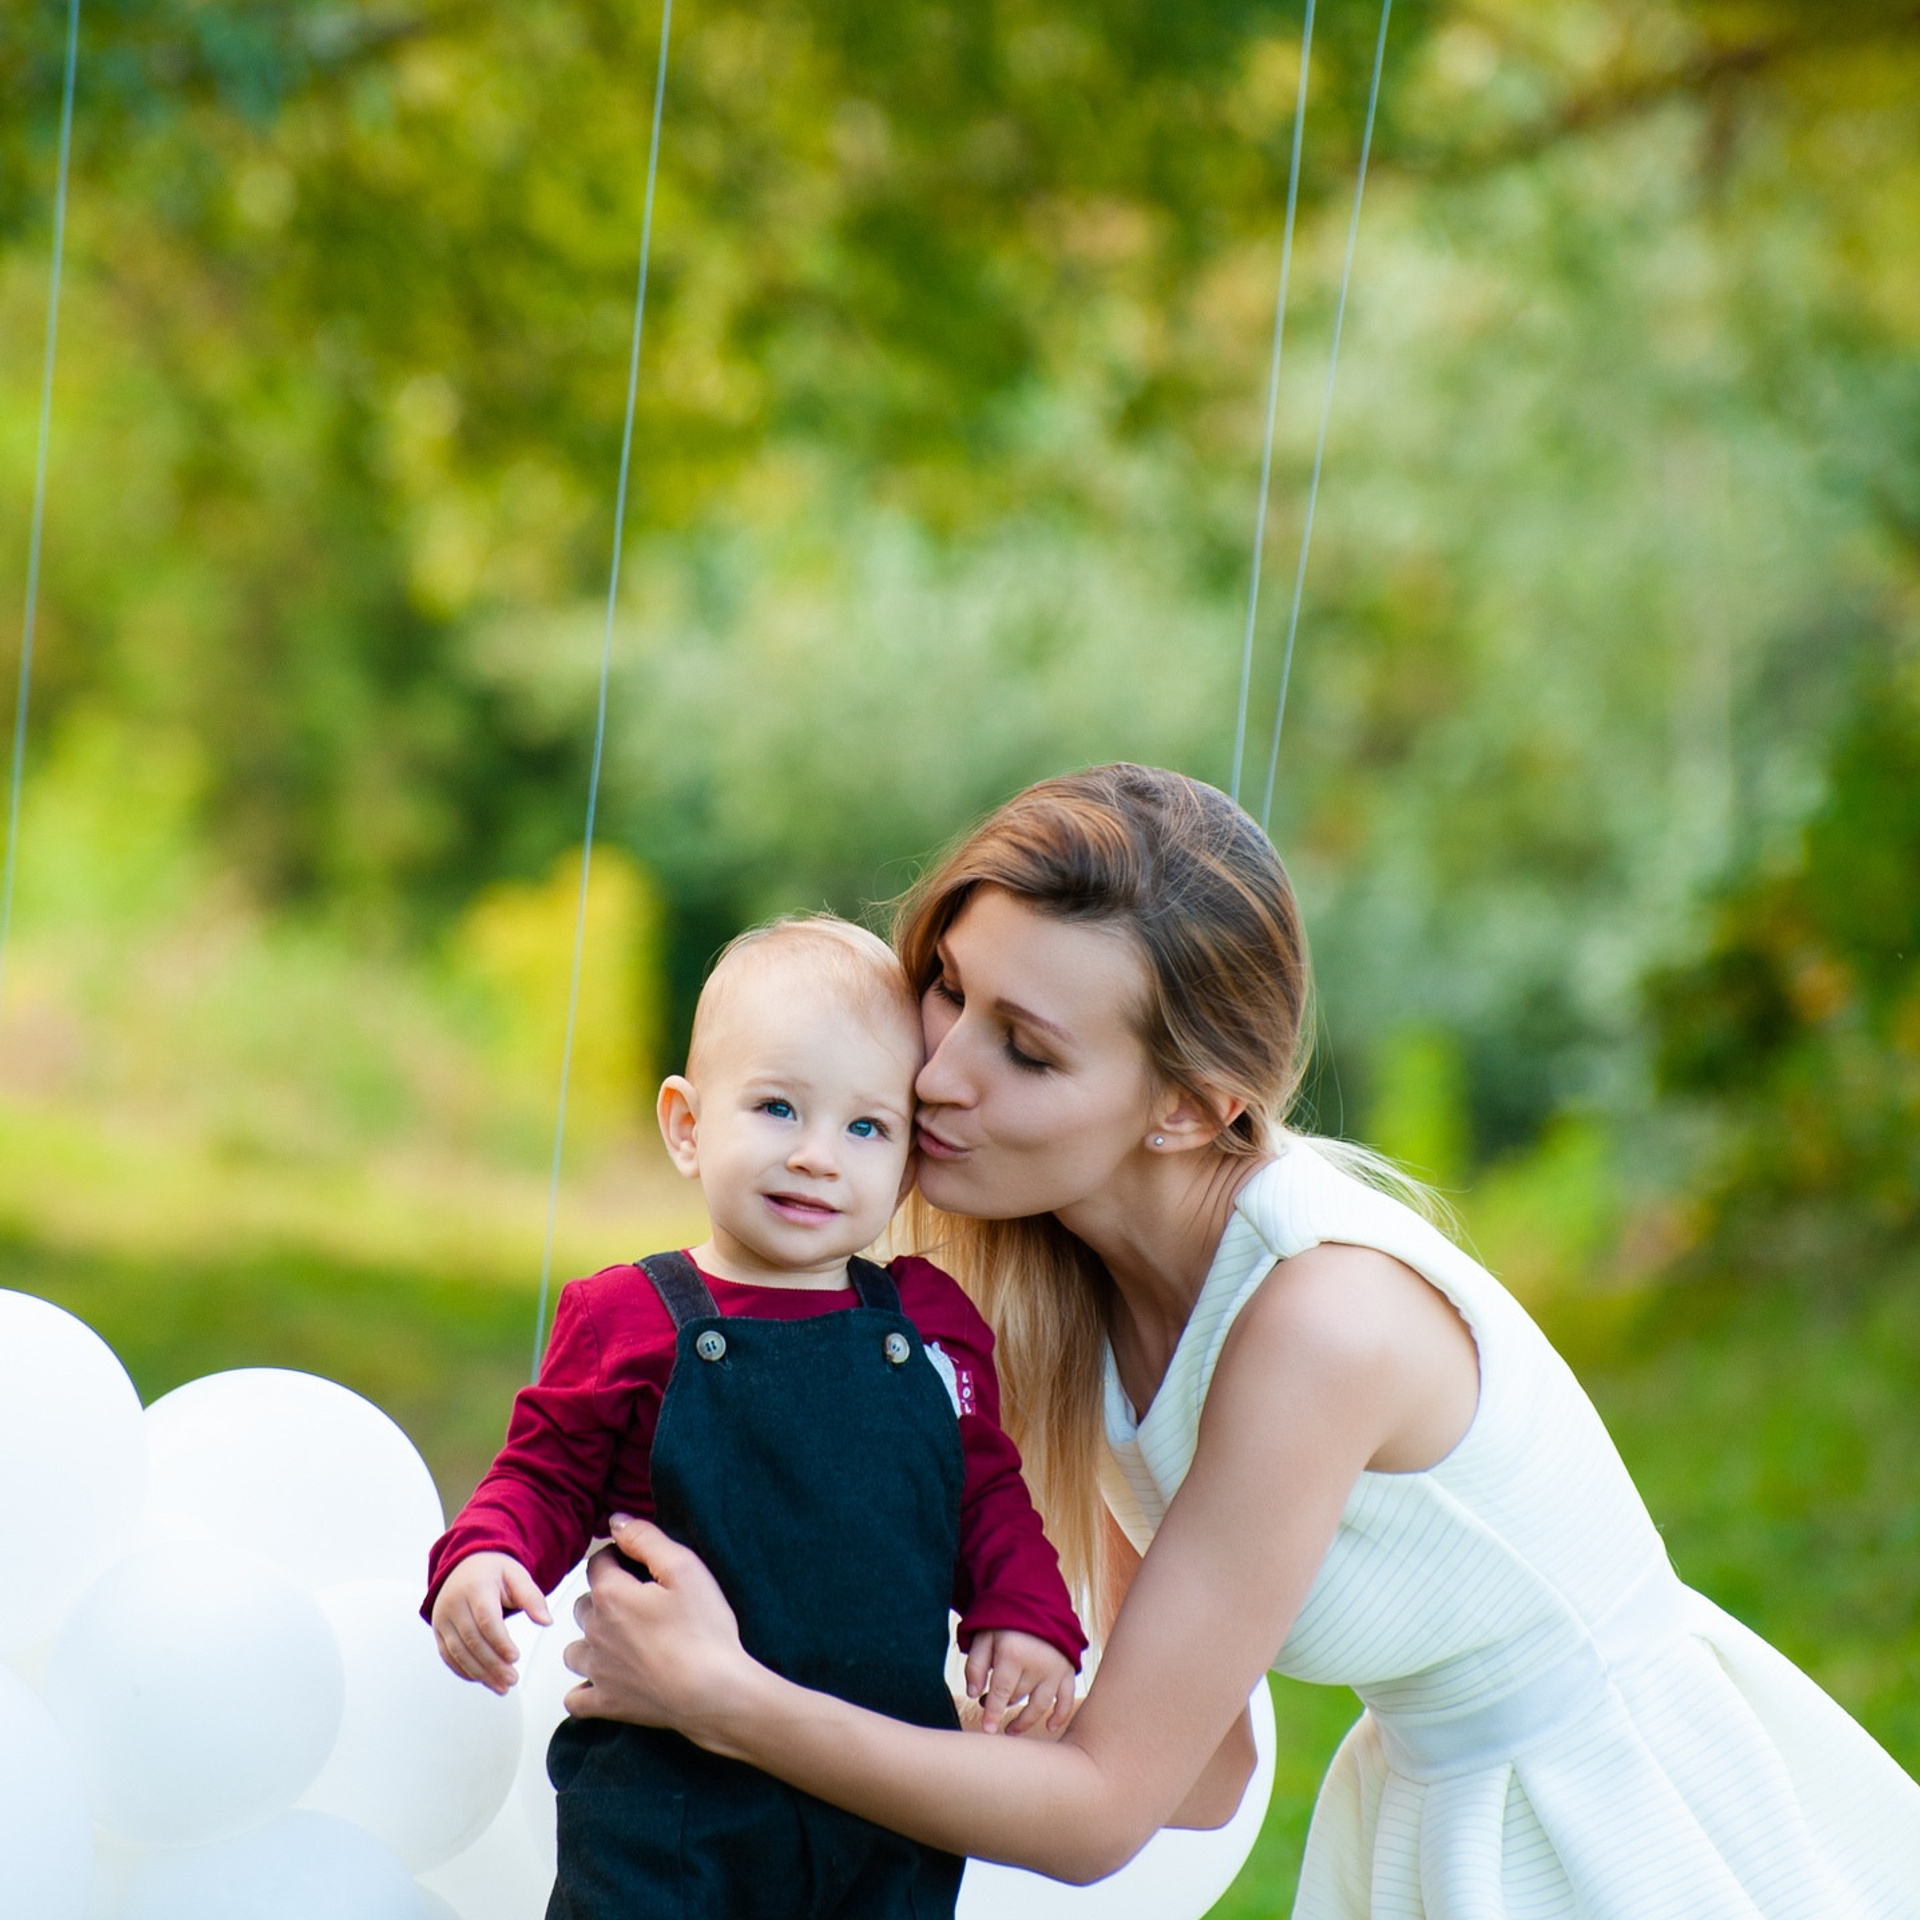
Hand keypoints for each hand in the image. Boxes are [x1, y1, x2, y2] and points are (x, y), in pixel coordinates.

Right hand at [431, 1552, 551, 1693]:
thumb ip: (532, 1597)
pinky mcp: (439, 1631)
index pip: (486, 1619)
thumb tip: (546, 1621)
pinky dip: (465, 1670)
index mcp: (475, 1587)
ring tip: (501, 1686)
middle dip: (492, 1663)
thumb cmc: (493, 1570)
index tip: (515, 1657)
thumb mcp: (516, 1575)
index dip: (500, 1641)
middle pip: (472, 1640)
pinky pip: (448, 1656)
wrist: (465, 1564)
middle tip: (512, 1679)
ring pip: (458, 1652)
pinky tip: (482, 1679)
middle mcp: (454, 1603)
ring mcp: (442, 1618)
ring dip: (480, 1673)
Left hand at [562, 1515, 753, 1731]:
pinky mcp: (607, 1704)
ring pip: (575, 1649)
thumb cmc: (703, 1631)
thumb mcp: (684, 1568)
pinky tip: (604, 1680)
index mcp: (611, 1596)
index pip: (598, 1562)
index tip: (640, 1563)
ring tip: (623, 1639)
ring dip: (591, 1641)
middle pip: (584, 1604)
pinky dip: (584, 1688)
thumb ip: (646, 1539)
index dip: (618, 1557)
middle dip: (605, 1597)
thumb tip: (617, 1522)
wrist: (714, 1692)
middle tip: (641, 1602)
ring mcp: (598, 1671)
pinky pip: (576, 1698)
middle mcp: (596, 1632)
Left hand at [962, 1628, 1076, 1736]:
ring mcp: (1055, 1668)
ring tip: (1011, 1730)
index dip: (993, 1713)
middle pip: (1017, 1698)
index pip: (1001, 1692)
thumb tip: (974, 1695)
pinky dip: (1060, 1715)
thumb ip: (976, 1665)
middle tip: (986, 1704)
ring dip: (1026, 1720)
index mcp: (1014, 1653)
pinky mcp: (1068, 1669)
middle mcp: (1037, 1664)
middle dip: (1001, 1706)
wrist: (1037, 1599)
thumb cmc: (1005, 1619)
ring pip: (1040, 1705)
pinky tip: (1049, 1727)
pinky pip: (1066, 1699)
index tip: (987, 1730)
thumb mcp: (984, 1635)